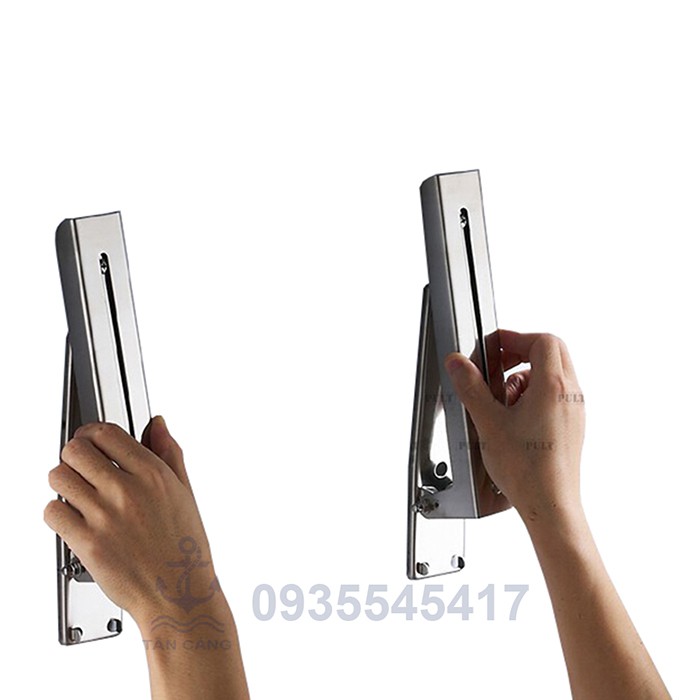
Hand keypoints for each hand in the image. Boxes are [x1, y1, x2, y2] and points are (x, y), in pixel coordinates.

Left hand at [44, 417, 212, 623]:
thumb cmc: (183, 546)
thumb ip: (169, 453)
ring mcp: (105, 516)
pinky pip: (52, 512)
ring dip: (62, 482)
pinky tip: (74, 519)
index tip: (90, 441)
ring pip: (58, 477)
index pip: (106, 432)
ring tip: (76, 494)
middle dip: (74, 456)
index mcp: (153, 474)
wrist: (177, 594)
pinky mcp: (86, 543)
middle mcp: (127, 490)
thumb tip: (158, 425)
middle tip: (80, 468)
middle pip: (75, 450)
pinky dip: (57, 513)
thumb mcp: (185, 492)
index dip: (91, 433)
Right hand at [444, 330, 585, 524]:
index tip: (493, 347)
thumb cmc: (527, 471)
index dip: (515, 338)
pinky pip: (556, 394)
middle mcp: (570, 395)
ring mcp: (574, 411)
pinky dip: (534, 394)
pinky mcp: (572, 426)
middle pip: (552, 352)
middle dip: (521, 352)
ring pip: (554, 373)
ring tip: (501, 398)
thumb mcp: (488, 423)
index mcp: (553, 387)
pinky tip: (513, 417)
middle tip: (497, 365)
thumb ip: (471, 387)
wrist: (550, 505)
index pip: (542, 340)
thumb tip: (457, 363)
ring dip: (526, 375)